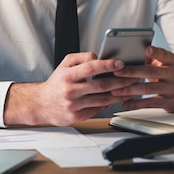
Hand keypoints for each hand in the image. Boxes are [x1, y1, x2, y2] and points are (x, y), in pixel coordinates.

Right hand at [3, 52, 138, 125]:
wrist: (41, 104)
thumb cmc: (56, 83)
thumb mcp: (64, 64)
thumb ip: (81, 58)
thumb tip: (98, 57)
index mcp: (67, 76)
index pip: (90, 68)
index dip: (107, 64)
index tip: (120, 62)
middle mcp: (70, 91)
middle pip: (101, 85)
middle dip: (120, 81)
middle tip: (132, 76)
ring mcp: (74, 106)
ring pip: (102, 99)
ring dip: (118, 93)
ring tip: (129, 88)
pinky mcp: (77, 117)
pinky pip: (98, 109)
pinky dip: (109, 103)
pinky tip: (116, 98)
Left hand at [111, 46, 173, 111]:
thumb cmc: (166, 73)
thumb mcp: (163, 63)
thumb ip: (150, 58)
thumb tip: (129, 52)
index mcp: (172, 61)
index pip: (164, 54)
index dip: (156, 52)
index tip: (146, 49)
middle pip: (151, 72)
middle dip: (131, 72)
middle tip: (116, 72)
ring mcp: (172, 89)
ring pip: (148, 89)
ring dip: (129, 90)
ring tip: (115, 90)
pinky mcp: (169, 102)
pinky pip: (149, 104)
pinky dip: (135, 104)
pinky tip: (124, 103)